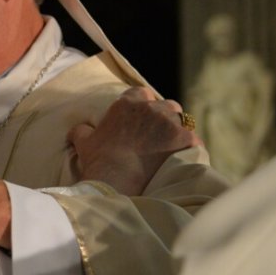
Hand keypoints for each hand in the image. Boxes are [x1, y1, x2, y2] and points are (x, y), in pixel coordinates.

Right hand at [68, 87, 200, 195]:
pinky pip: (195, 142)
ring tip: (171, 150)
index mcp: (128, 103)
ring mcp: (171, 123)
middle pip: (167, 106)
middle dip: (164, 118)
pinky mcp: (187, 140)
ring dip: (177, 133)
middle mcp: (152, 108)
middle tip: (157, 137)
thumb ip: (82, 130)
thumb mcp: (83, 141)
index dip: (143, 106)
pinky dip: (191, 150)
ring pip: (183, 122)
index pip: (141, 93)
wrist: (116, 181)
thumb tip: (79, 129)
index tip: (140, 120)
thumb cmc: (99, 160)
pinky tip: (184, 160)